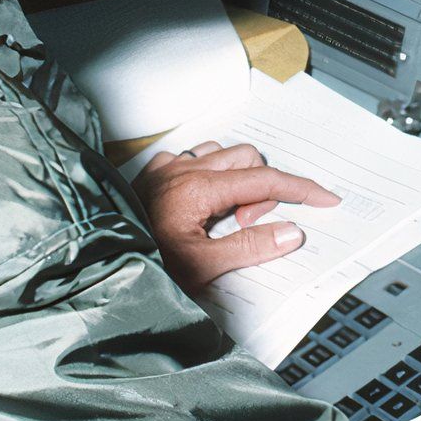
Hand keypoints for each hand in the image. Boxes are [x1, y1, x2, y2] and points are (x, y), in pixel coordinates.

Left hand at [132, 141, 340, 289]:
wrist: (96, 263)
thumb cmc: (142, 265)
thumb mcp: (201, 266)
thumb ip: (249, 247)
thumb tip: (290, 232)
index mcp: (199, 189)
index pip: (265, 179)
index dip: (301, 189)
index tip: (325, 199)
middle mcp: (183, 170)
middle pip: (248, 160)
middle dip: (260, 191)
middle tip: (246, 227)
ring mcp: (165, 169)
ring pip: (221, 153)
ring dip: (236, 179)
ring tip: (224, 218)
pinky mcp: (151, 174)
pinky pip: (191, 157)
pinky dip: (208, 173)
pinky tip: (201, 201)